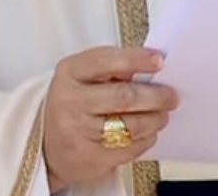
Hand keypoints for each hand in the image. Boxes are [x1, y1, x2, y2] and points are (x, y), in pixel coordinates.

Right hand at [43, 47, 178, 191]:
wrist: (45, 144)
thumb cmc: (72, 102)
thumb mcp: (81, 75)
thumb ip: (111, 67)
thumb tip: (151, 66)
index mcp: (70, 73)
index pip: (106, 61)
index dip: (136, 59)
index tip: (158, 60)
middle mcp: (71, 101)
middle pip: (124, 97)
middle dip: (155, 96)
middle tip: (171, 95)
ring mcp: (79, 132)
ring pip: (131, 126)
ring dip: (155, 119)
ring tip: (162, 114)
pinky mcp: (91, 158)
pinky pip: (131, 148)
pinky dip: (146, 138)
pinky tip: (148, 132)